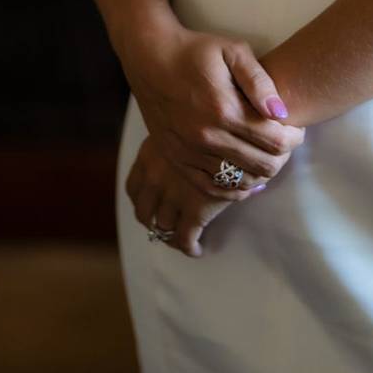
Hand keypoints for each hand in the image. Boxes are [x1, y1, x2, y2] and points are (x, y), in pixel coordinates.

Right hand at [117, 18, 304, 196]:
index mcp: (224, 109)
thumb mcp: (233, 52)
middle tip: (283, 143)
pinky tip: (245, 179)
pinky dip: (234, 189)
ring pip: (239, 181)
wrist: (150, 58)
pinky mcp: (177, 159)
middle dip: (282, 157)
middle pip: (262, 165)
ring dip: (260, 173)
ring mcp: (190, 152)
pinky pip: (212, 188)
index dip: (294, 137)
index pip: (275, 140)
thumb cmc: (195, 51)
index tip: (296, 128)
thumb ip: (259, 81)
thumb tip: (281, 112)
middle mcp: (207, 136)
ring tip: (265, 155)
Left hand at [126, 133, 262, 256]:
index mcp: (150, 155)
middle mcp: (155, 177)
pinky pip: (186, 238)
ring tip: (181, 240)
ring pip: (162, 228)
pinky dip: (189, 248)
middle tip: (164, 226)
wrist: (238, 130)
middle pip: (143, 211)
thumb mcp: (189, 127)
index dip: (141, 200)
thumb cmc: (217, 121)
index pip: (133, 187)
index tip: (150, 205)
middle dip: (152, 222)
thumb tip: (190, 155)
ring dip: (169, 237)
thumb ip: (182, 144)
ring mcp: (174, 196)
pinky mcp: (196, 210)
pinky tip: (197, 250)